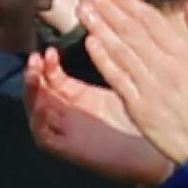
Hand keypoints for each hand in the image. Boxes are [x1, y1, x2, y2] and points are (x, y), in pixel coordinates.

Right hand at [23, 47, 169, 187]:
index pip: (54, 79)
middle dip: (34, 75)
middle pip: (41, 94)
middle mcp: (71, 114)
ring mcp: (68, 132)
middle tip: (35, 58)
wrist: (156, 153)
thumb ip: (113, 62)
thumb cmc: (146, 119)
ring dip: (31, 94)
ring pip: (37, 114)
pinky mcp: (70, 150)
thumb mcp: (125, 84)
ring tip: (32, 76)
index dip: (48, 65)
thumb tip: (104, 34)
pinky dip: (38, 122)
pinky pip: (44, 138)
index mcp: (82, 99)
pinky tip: (41, 105)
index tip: (49, 50)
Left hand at [76, 0, 187, 169]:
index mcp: (184, 53)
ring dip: (100, 28)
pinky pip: (118, 79)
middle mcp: (166, 65)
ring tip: (84, 10)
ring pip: (121, 51)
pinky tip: (90, 42)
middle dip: (108, 9)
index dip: (129, 3)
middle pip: (132, 31)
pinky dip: (104, 60)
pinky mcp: (139, 106)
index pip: (151, 21)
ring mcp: (151, 85)